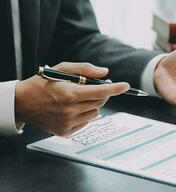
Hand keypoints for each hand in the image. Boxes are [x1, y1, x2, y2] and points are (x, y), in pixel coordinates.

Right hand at [15, 62, 129, 135]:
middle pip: (100, 103)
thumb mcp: (62, 69)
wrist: (23, 102)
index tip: (125, 86)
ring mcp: (68, 123)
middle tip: (93, 89)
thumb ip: (85, 69)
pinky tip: (72, 109)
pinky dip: (84, 115)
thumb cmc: (43, 83)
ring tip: (78, 99)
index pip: (101, 92)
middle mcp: (70, 110)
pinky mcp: (65, 132)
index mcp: (70, 94)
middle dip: (102, 94)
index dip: (115, 88)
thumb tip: (105, 73)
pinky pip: (86, 122)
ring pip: (95, 113)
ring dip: (93, 105)